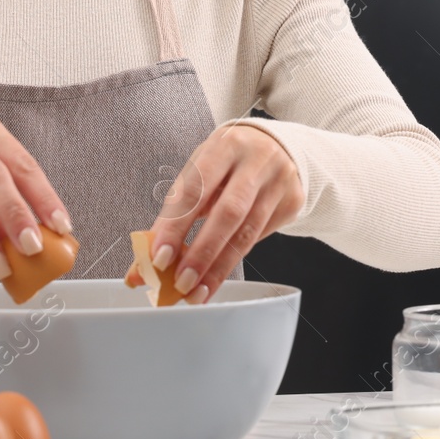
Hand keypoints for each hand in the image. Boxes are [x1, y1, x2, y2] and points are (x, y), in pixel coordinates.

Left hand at [124, 124, 302, 302]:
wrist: (278, 146)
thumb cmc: (228, 161)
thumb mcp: (200, 172)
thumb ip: (175, 212)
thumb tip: (146, 261)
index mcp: (225, 145)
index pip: (196, 189)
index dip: (175, 226)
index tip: (158, 258)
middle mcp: (257, 160)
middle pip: (229, 213)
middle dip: (202, 252)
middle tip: (181, 283)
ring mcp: (279, 182)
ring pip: (247, 233)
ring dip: (218, 268)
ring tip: (196, 293)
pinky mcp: (293, 202)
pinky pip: (260, 238)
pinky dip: (234, 259)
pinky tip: (216, 276)